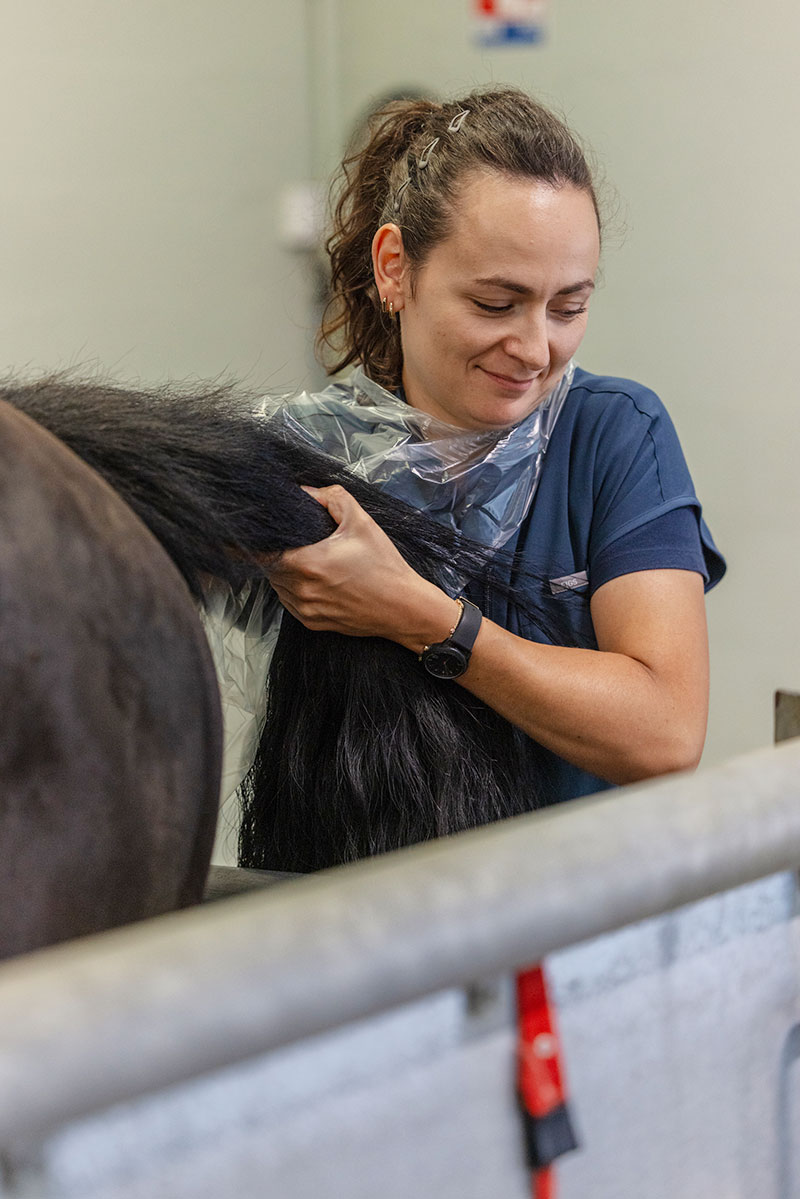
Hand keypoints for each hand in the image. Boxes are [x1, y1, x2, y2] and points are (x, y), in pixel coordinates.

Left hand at [265, 485, 459, 647]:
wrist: (404, 608)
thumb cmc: (384, 567)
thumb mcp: (361, 522)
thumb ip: (332, 498)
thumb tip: (306, 492)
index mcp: (307, 563)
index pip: (262, 551)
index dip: (257, 540)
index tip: (261, 532)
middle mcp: (301, 589)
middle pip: (269, 567)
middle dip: (277, 552)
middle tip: (295, 542)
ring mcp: (305, 609)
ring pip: (278, 585)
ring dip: (284, 572)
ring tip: (308, 560)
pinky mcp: (312, 623)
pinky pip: (290, 602)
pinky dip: (294, 589)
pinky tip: (315, 580)